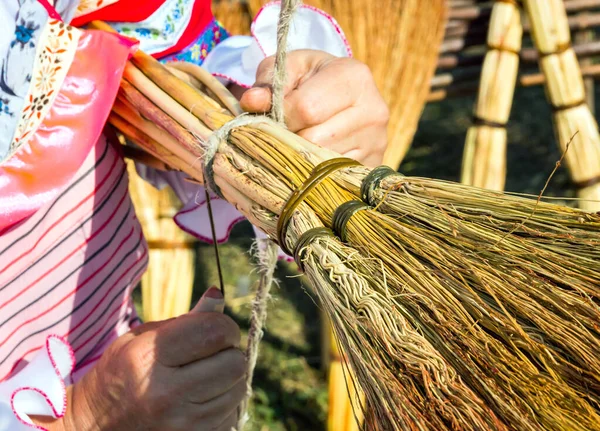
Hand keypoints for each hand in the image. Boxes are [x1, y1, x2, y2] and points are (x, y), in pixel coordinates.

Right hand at [36, 288, 245, 430]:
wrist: (95, 428)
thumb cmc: (121, 374)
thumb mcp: (140, 338)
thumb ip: (184, 320)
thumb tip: (217, 295)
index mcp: (147, 359)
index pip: (214, 332)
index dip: (224, 325)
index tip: (217, 328)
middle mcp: (165, 394)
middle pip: (234, 363)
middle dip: (230, 352)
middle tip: (213, 352)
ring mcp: (181, 424)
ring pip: (238, 390)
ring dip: (229, 379)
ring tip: (204, 376)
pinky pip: (231, 414)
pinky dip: (223, 404)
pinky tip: (201, 400)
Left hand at [239, 49, 388, 167]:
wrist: (341, 94)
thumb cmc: (310, 79)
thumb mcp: (288, 69)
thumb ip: (268, 83)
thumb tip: (251, 102)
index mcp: (354, 77)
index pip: (306, 108)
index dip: (281, 116)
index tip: (273, 115)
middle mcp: (374, 110)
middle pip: (314, 139)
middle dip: (290, 138)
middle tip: (284, 131)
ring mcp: (377, 142)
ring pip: (323, 164)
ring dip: (301, 158)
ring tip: (298, 142)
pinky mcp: (374, 165)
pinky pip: (334, 178)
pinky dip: (316, 172)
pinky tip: (312, 157)